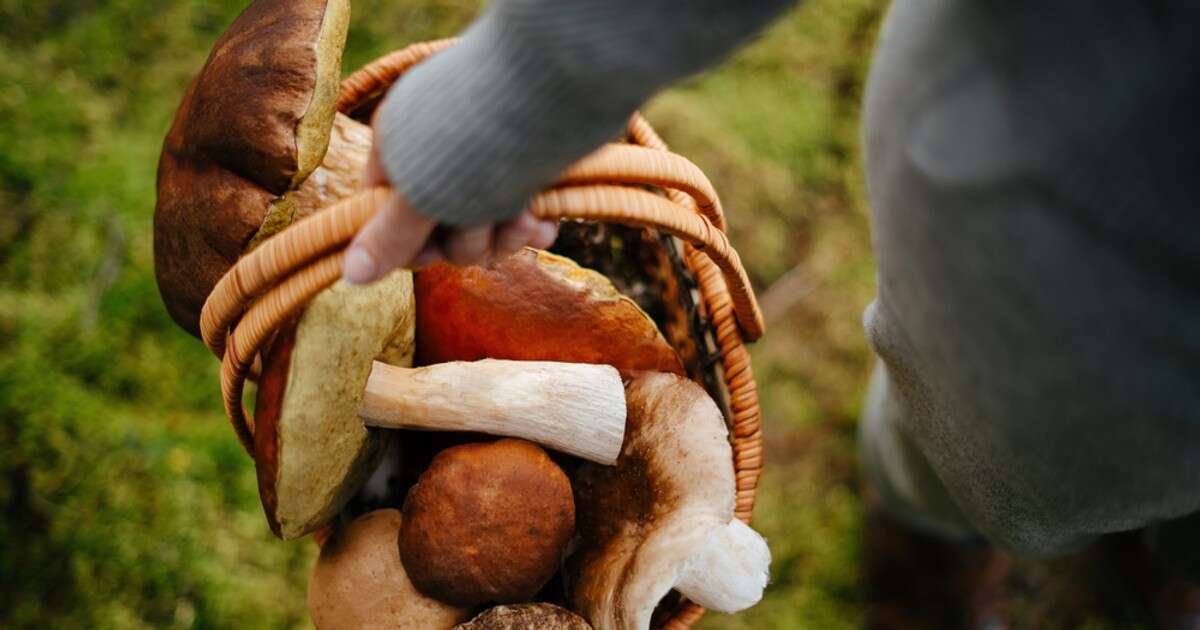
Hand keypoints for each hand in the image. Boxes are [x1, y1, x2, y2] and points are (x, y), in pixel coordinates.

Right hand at [342, 119, 557, 284]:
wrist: (558, 87)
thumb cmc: (477, 139)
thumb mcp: (425, 196)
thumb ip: (389, 236)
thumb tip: (350, 274)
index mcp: (397, 147)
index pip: (385, 216)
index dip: (407, 246)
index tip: (429, 256)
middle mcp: (437, 152)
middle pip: (440, 231)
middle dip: (467, 240)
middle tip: (487, 226)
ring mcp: (485, 158)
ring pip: (483, 227)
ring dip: (503, 234)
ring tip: (523, 217)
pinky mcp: (527, 165)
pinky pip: (519, 215)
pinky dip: (531, 225)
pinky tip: (544, 223)